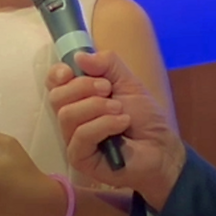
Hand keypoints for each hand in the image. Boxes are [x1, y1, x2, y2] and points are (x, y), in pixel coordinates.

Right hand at [46, 51, 184, 208]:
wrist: (162, 148)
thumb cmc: (144, 118)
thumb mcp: (128, 82)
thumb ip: (107, 64)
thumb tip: (79, 56)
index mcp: (78, 98)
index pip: (53, 83)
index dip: (57, 74)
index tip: (72, 71)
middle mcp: (71, 119)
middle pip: (56, 97)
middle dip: (83, 87)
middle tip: (108, 89)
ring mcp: (73, 141)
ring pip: (67, 115)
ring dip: (97, 107)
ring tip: (120, 110)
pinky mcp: (80, 159)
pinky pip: (81, 135)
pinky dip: (103, 124)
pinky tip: (122, 123)